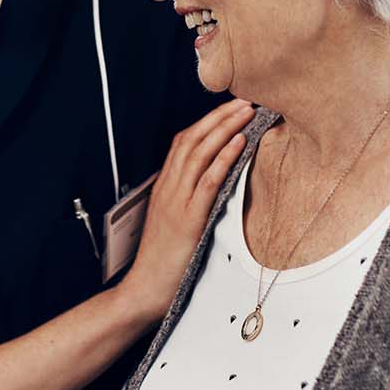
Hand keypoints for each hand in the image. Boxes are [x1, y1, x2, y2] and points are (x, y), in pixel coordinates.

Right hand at [119, 99, 254, 318]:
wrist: (145, 288)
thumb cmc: (162, 261)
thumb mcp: (173, 223)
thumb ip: (187, 202)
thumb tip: (212, 188)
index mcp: (165, 188)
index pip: (183, 143)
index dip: (205, 123)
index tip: (226, 110)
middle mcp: (169, 188)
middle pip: (192, 140)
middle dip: (218, 117)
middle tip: (243, 100)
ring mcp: (177, 201)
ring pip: (200, 153)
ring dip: (224, 129)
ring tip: (245, 113)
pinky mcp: (188, 217)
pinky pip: (208, 180)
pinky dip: (223, 158)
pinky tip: (238, 143)